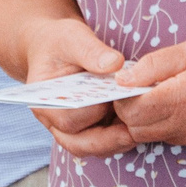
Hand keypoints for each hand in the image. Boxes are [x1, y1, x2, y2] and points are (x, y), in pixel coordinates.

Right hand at [23, 14, 136, 159]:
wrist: (58, 47)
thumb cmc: (61, 43)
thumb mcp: (73, 39)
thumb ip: (91, 51)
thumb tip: (115, 65)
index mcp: (45, 101)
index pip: (68, 118)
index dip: (93, 113)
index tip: (117, 101)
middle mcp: (55, 121)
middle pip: (79, 143)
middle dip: (108, 140)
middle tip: (134, 132)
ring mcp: (72, 128)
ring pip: (92, 147)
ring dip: (116, 143)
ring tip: (141, 132)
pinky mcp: (89, 127)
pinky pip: (103, 141)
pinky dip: (120, 137)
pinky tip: (141, 126)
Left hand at [112, 35, 185, 153]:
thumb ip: (155, 64)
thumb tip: (122, 78)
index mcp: (184, 98)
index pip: (132, 111)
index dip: (122, 98)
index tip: (127, 82)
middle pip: (139, 130)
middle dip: (132, 110)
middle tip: (143, 88)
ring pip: (157, 136)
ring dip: (153, 118)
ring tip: (169, 93)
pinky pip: (179, 139)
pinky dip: (175, 124)